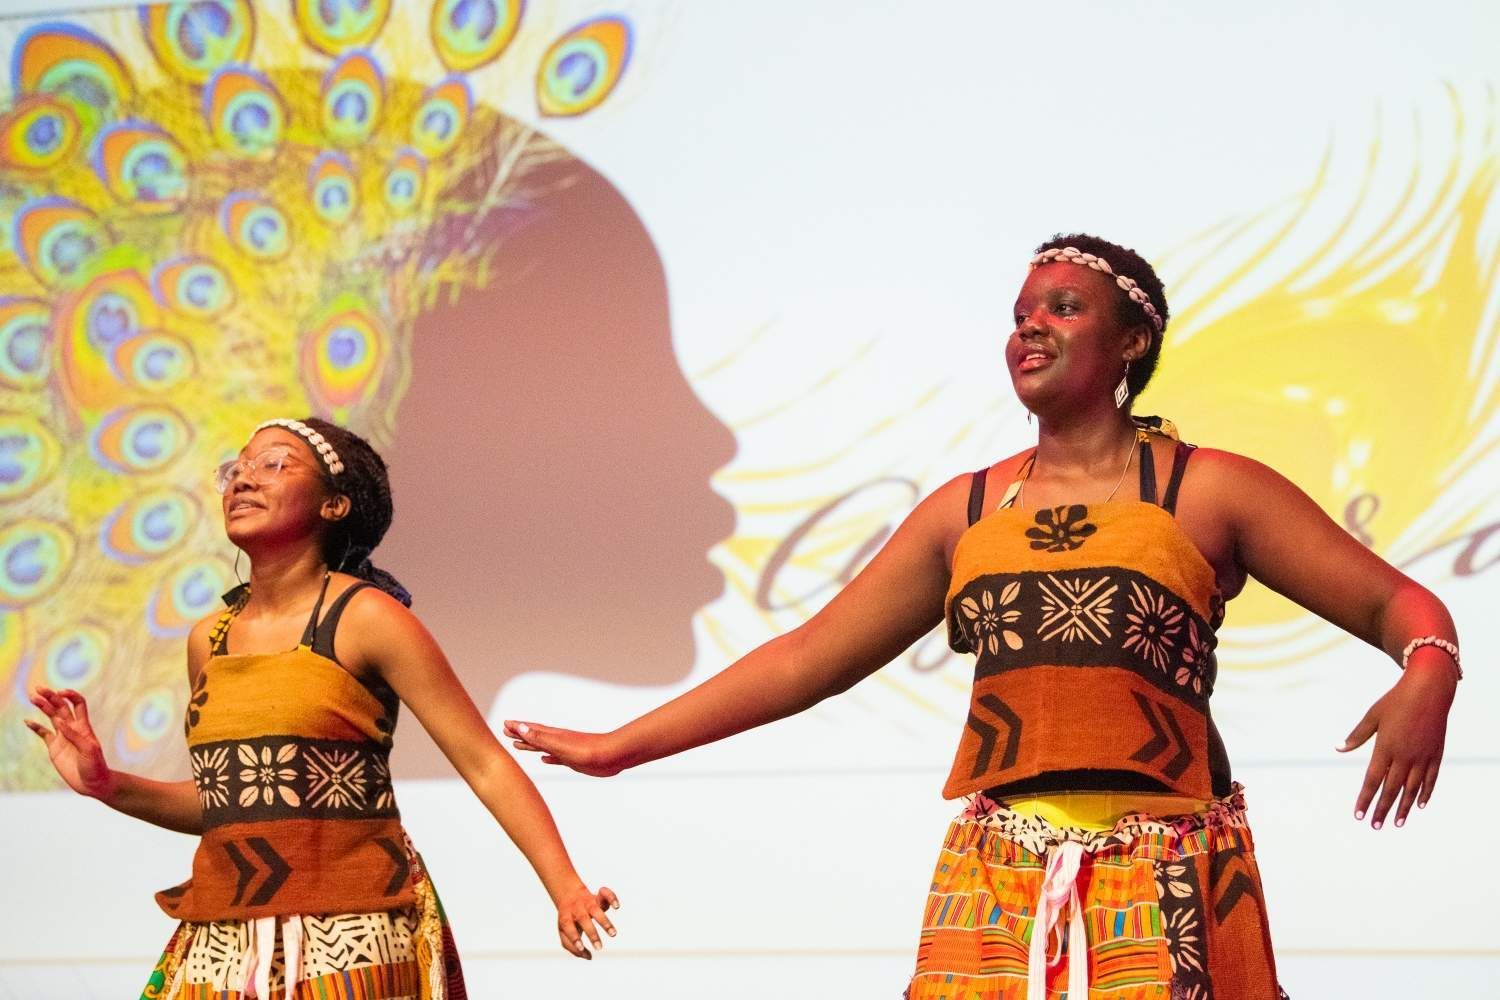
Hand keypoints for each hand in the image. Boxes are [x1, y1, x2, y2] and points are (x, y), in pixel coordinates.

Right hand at [25, 687, 114, 799]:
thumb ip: (75, 736)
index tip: (60, 693)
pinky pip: (43, 734)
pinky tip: (28, 720)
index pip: (78, 704)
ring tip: (32, 697)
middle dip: (51, 696)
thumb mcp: (89, 750)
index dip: (70, 695)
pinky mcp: (54, 748)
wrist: (92, 783)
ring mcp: (62, 737)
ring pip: (51, 717)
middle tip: (38, 688)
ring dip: (43, 707)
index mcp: (83, 727)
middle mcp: (72, 729)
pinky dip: (35, 727)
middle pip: (61, 707)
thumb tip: (60, 722)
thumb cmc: (95, 766)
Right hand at [504, 720, 626, 776]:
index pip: (530, 730)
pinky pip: (556, 758)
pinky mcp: (574, 760)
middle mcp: (558, 741)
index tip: (504, 724)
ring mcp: (565, 750)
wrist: (611, 756)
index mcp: (553, 736)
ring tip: (519, 745)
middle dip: (520, 734)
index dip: (517, 728)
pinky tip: (545, 759)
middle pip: (534, 736)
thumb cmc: (587, 750)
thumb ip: (540, 738)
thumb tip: (521, 727)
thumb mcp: (560, 745)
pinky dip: (548, 758)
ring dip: (531, 746)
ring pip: (543, 747)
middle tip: (506, 731)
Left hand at [555, 884, 619, 959]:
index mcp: (565, 917)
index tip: (581, 948)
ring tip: (613, 934)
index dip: (574, 937)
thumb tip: (588, 957)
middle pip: (583, 919)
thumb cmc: (568, 918)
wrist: (569, 893)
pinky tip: (617, 906)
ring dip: (605, 922)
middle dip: (592, 934)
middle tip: (599, 948)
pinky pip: (605, 893)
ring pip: (596, 909)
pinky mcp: (598, 896)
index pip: (568, 926)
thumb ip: (572, 947)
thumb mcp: (563, 932)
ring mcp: (588, 901)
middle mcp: (577, 909)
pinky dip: (611, 898)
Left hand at [1337, 660, 1453, 828]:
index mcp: (1385, 748)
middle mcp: (1405, 756)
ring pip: (1413, 789)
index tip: (1358, 814)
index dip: (1365, 798)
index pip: (1372, 780)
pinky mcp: (1436, 754)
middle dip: (1382, 809)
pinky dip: (1426, 793)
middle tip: (1375, 826)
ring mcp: (1423, 756)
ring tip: (1397, 823)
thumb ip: (1357, 736)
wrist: (1429, 690)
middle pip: (1391, 789)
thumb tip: (1338, 748)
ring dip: (1404, 807)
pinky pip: (1431, 779)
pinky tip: (1420, 805)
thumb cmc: (1396, 701)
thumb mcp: (1373, 716)